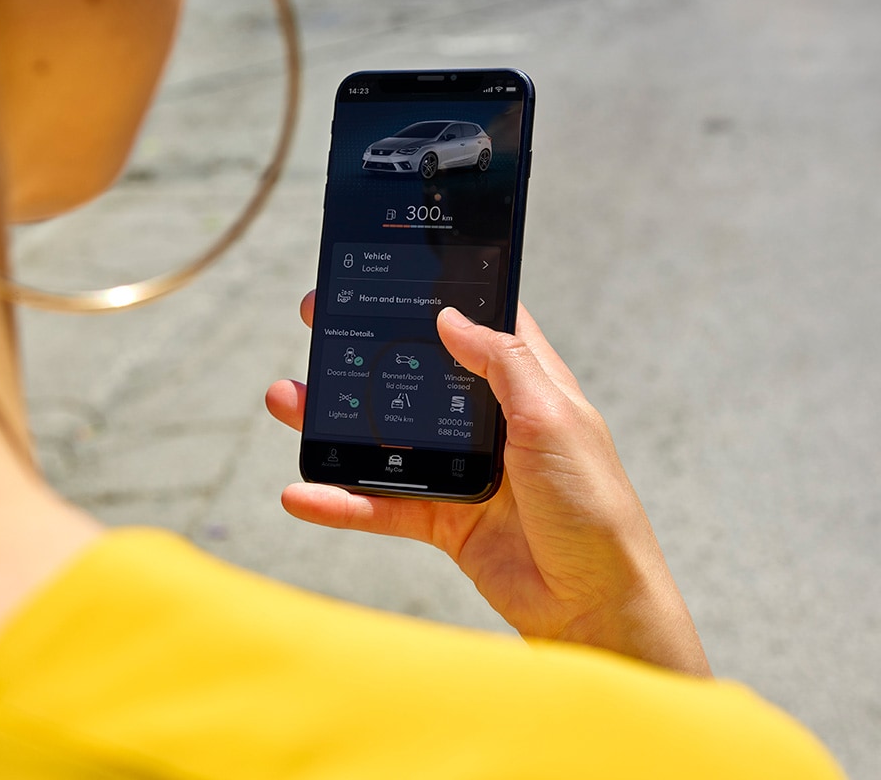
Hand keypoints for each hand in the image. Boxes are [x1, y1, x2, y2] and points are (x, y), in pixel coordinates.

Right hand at [266, 295, 709, 676]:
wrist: (595, 605)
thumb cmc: (594, 506)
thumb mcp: (554, 418)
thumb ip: (502, 364)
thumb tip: (451, 316)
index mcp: (524, 386)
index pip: (474, 325)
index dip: (433, 297)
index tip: (385, 275)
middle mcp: (489, 422)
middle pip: (414, 374)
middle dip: (364, 348)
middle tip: (317, 322)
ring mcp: (462, 470)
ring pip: (386, 437)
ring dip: (336, 422)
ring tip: (286, 400)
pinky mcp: (444, 519)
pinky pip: (382, 505)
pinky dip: (341, 501)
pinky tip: (302, 491)